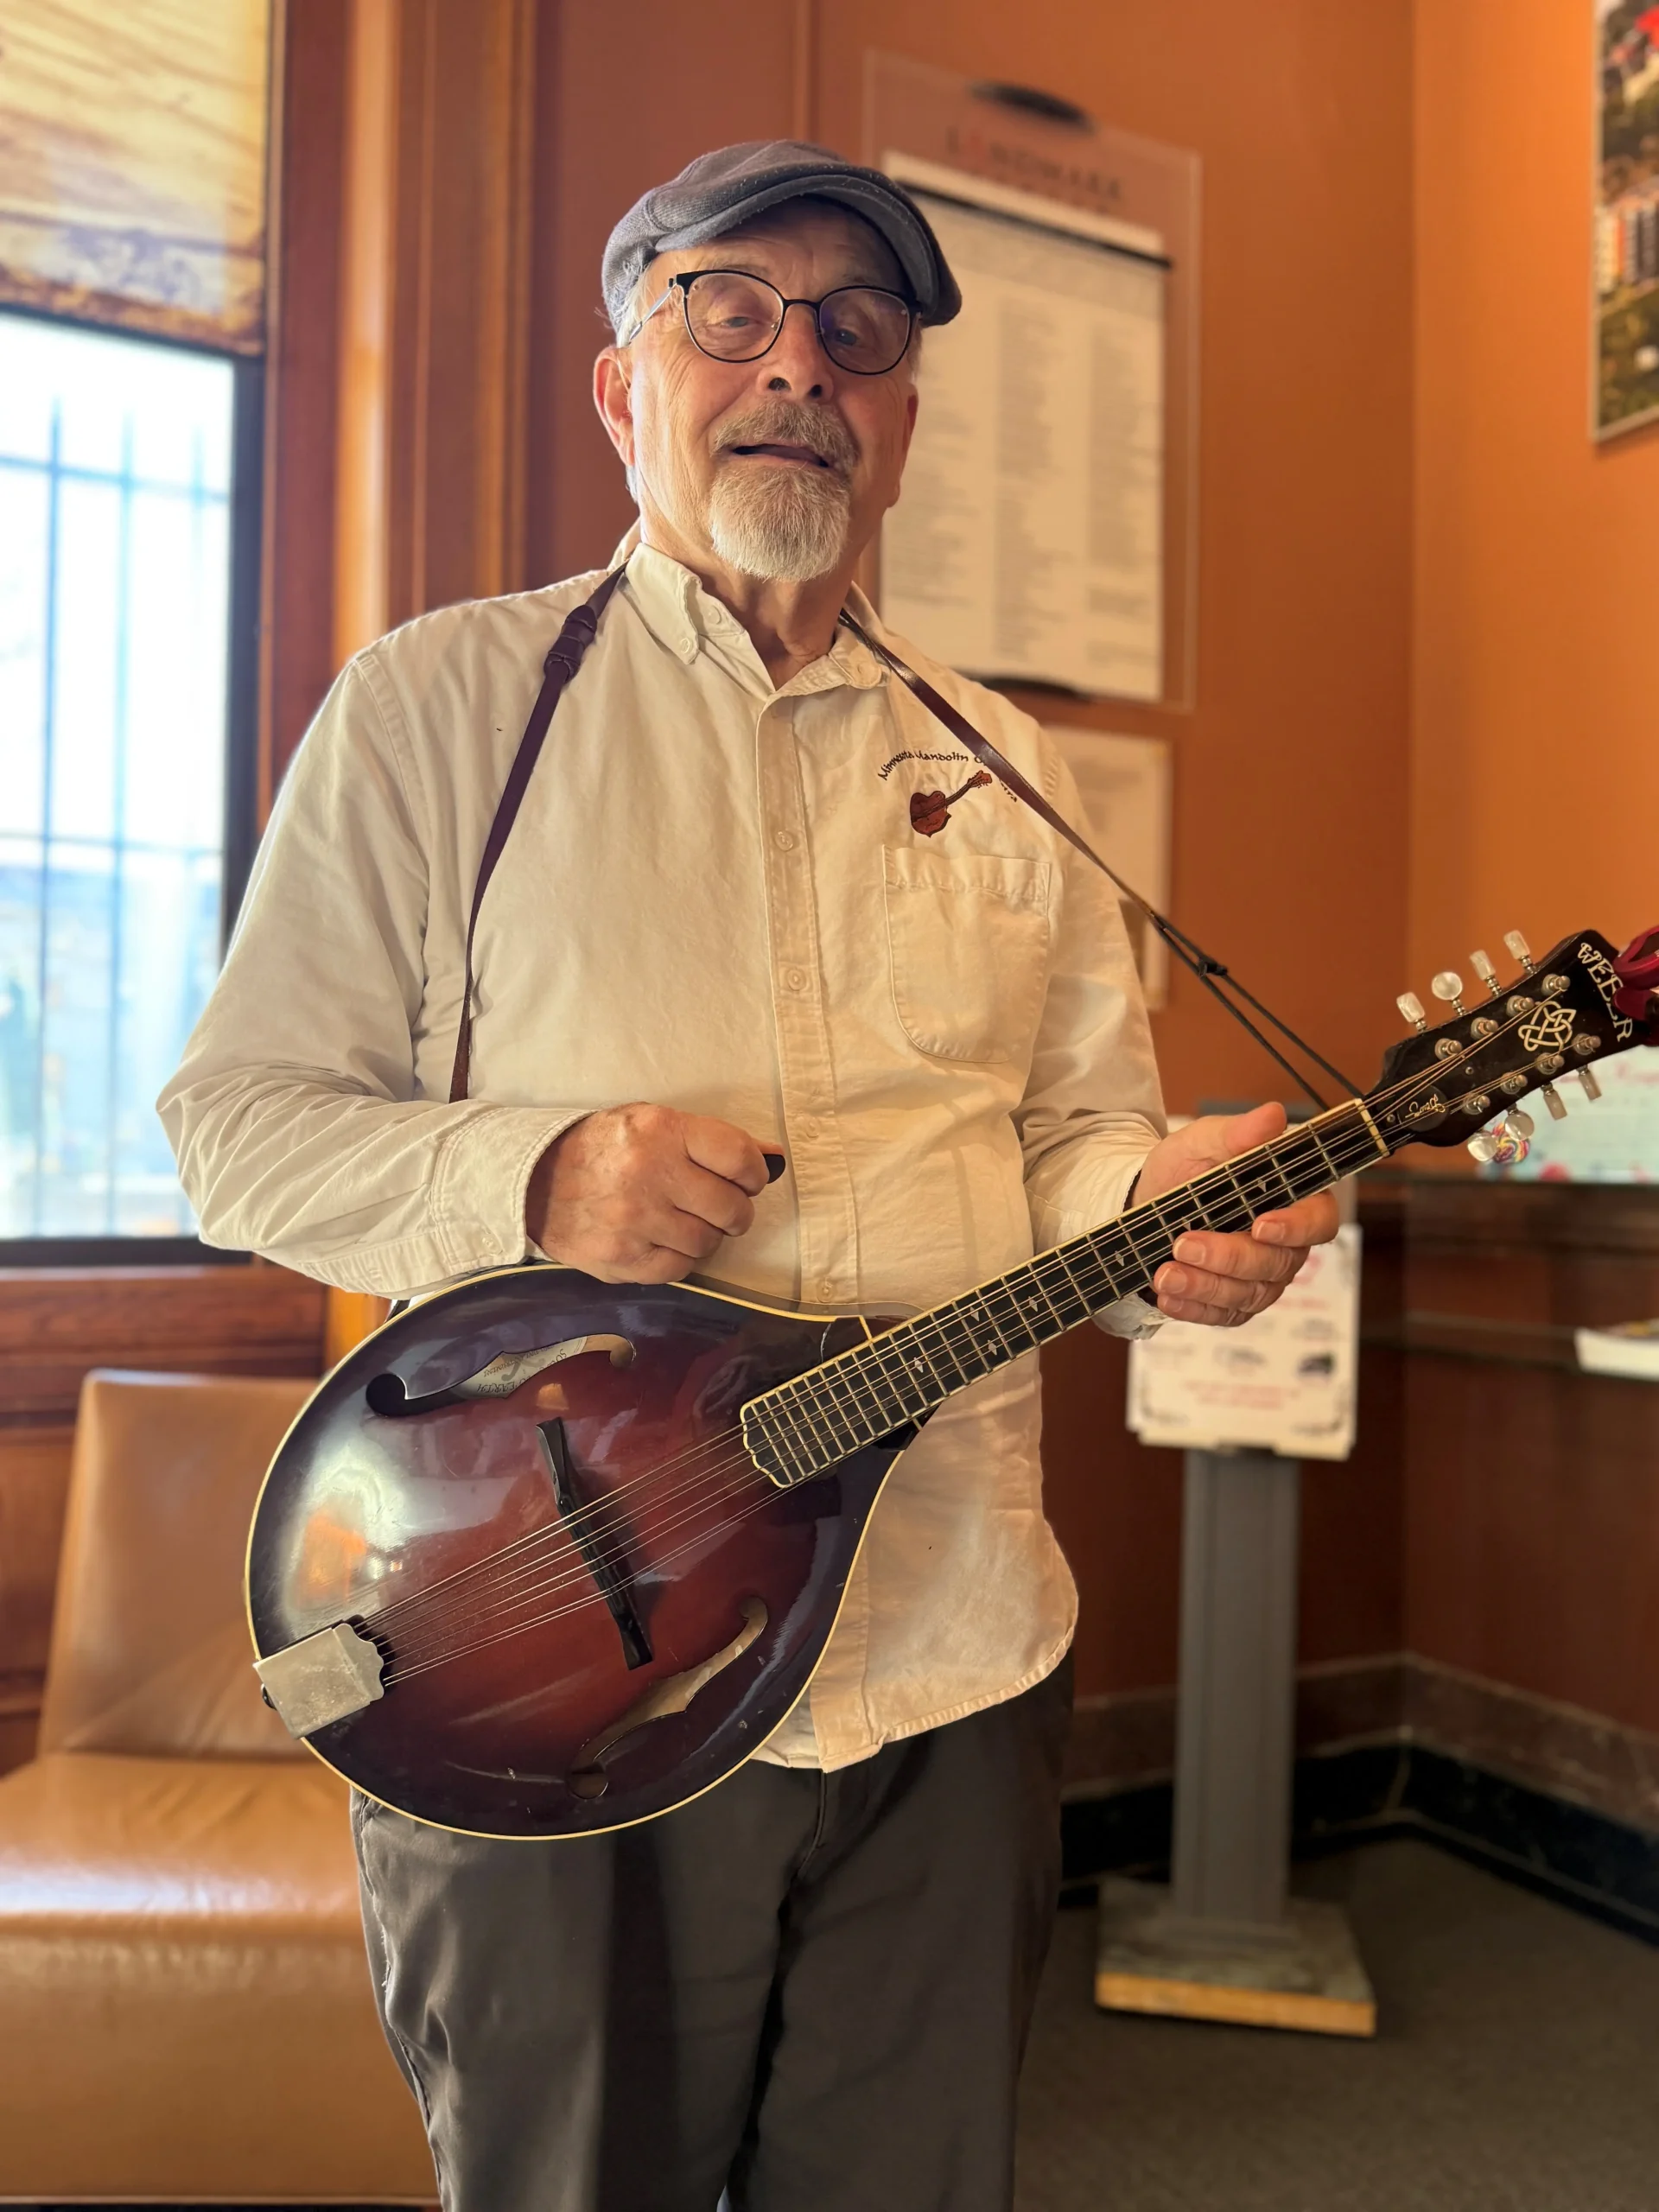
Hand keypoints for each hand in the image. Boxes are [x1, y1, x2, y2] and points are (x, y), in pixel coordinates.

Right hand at [526, 1103, 771, 1283]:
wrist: (532, 1182)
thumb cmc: (602, 1148)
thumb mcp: (650, 1123)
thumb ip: (709, 1140)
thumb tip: (772, 1159)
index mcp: (661, 1131)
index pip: (738, 1157)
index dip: (754, 1174)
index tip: (748, 1180)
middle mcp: (650, 1174)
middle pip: (731, 1208)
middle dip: (734, 1210)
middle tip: (720, 1206)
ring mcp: (636, 1221)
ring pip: (708, 1242)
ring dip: (705, 1235)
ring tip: (682, 1221)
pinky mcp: (623, 1260)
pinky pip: (680, 1268)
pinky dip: (680, 1257)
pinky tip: (663, 1240)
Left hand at [1131, 1102, 1338, 1326]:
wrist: (1143, 1202)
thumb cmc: (1184, 1169)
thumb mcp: (1202, 1142)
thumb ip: (1237, 1133)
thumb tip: (1272, 1116)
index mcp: (1293, 1199)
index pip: (1320, 1220)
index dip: (1297, 1227)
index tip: (1261, 1225)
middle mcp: (1285, 1245)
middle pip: (1276, 1263)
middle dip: (1228, 1256)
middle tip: (1185, 1243)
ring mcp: (1261, 1279)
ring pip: (1248, 1294)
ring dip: (1204, 1285)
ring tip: (1166, 1272)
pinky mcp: (1233, 1305)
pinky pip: (1222, 1315)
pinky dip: (1192, 1308)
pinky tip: (1168, 1295)